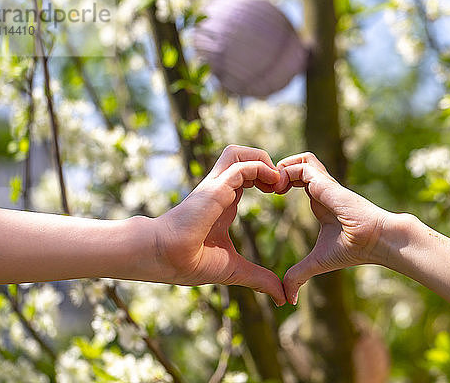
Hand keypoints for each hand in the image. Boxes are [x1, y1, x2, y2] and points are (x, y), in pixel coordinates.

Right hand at [143, 145, 285, 305]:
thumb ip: (260, 279)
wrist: (167, 259)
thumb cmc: (191, 262)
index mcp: (223, 202)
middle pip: (242, 156)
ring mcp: (216, 186)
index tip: (280, 195)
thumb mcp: (235, 269)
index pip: (246, 176)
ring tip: (277, 182)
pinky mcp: (215, 188)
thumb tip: (283, 298)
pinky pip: (240, 164)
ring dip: (262, 160)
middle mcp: (219, 189)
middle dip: (266, 163)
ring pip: (239, 152)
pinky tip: (273, 186)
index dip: (266, 179)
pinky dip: (260, 168)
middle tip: (280, 187)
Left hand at [274, 152, 391, 304]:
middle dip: (276, 172)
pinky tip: (278, 189)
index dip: (278, 183)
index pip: (296, 180)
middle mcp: (320, 189)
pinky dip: (287, 171)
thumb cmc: (352, 249)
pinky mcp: (326, 183)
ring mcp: (324, 184)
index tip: (266, 197)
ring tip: (271, 188)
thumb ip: (299, 274)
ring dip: (281, 168)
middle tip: (264, 189)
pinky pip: (304, 165)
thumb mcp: (317, 262)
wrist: (376, 241)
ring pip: (301, 160)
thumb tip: (287, 298)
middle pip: (296, 165)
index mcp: (318, 200)